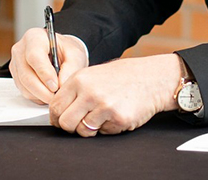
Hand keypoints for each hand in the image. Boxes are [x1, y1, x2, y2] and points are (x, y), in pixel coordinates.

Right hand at [9, 27, 88, 104]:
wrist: (59, 53)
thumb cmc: (66, 51)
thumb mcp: (75, 54)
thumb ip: (71, 68)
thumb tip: (61, 85)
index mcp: (35, 38)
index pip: (34, 56)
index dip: (44, 73)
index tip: (55, 86)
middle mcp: (21, 49)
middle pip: (26, 74)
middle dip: (42, 90)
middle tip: (56, 97)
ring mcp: (16, 63)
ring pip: (24, 85)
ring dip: (40, 95)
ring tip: (55, 95)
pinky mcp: (16, 75)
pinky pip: (24, 91)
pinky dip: (37, 96)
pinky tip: (48, 92)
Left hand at [49, 53, 185, 137]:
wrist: (151, 78)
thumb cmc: (122, 77)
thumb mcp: (93, 75)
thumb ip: (75, 90)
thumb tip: (58, 110)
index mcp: (79, 80)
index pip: (55, 106)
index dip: (56, 118)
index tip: (60, 121)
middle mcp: (89, 92)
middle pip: (66, 122)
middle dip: (71, 127)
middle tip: (80, 123)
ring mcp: (104, 106)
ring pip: (83, 131)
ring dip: (90, 129)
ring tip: (101, 117)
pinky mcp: (118, 118)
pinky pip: (104, 133)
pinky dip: (108, 128)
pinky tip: (116, 115)